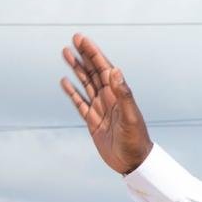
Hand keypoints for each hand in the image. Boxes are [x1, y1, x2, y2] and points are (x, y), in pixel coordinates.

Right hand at [61, 34, 154, 174]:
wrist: (133, 162)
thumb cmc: (136, 140)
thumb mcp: (130, 116)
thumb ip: (124, 94)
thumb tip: (115, 70)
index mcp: (118, 94)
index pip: (104, 68)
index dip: (93, 53)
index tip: (82, 40)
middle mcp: (109, 98)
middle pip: (93, 71)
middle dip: (84, 55)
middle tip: (73, 39)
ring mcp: (100, 108)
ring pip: (85, 83)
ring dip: (76, 68)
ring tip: (66, 53)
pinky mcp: (93, 121)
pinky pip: (80, 102)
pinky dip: (72, 91)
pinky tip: (65, 81)